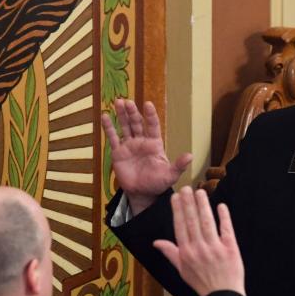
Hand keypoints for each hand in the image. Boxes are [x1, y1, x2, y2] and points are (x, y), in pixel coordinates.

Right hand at [102, 99, 192, 214]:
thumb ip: (178, 165)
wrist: (142, 193)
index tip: (148, 104)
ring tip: (118, 102)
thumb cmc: (157, 183)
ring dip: (121, 114)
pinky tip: (104, 116)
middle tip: (128, 101)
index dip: (150, 115)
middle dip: (132, 112)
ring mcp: (129, 145)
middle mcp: (141, 141)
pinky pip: (112, 138)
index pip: (152, 126)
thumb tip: (190, 156)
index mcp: (154, 144)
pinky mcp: (118, 152)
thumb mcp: (170, 175)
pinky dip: (108, 127)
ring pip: (125, 126)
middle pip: (136, 123)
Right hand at [153, 187, 244, 295]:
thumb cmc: (202, 283)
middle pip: (192, 221)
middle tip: (186, 188)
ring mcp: (215, 248)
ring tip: (200, 192)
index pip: (180, 227)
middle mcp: (199, 249)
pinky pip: (226, 230)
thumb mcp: (182, 270)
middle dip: (188, 203)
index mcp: (186, 253)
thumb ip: (170, 253)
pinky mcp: (231, 249)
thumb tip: (156, 242)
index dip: (177, 210)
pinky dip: (224, 217)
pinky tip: (221, 206)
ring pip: (207, 222)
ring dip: (203, 206)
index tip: (176, 197)